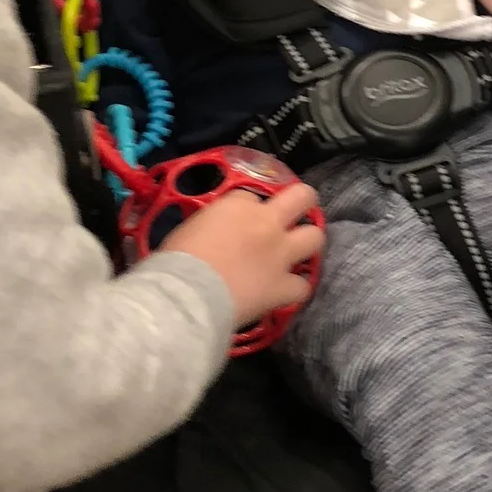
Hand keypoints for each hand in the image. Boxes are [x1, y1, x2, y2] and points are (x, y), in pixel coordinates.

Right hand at [159, 184, 324, 327]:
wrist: (186, 295)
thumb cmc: (176, 260)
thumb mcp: (189, 228)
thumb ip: (210, 225)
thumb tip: (212, 236)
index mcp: (237, 205)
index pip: (252, 196)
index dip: (248, 209)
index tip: (240, 222)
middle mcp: (266, 223)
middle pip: (302, 196)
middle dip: (302, 202)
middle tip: (295, 214)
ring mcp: (280, 255)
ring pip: (315, 236)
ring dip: (307, 243)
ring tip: (298, 253)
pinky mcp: (283, 286)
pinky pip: (303, 286)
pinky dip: (295, 289)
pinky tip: (285, 292)